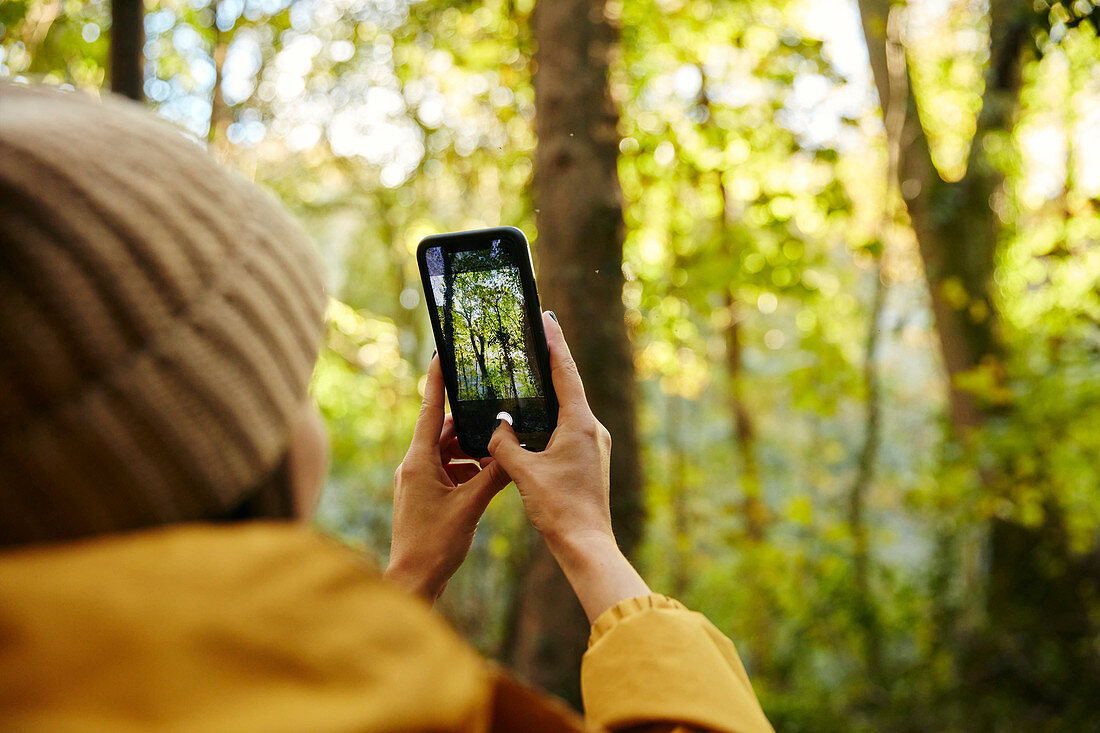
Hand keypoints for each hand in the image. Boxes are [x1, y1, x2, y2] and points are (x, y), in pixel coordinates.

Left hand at [385, 355, 510, 601]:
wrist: (413, 580)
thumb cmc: (435, 545)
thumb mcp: (471, 506)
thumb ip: (494, 476)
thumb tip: (514, 451)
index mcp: (419, 461)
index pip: (430, 410)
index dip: (436, 380)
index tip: (441, 353)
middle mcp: (414, 466)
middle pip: (444, 432)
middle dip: (471, 427)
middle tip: (497, 416)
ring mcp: (417, 481)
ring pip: (448, 453)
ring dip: (472, 452)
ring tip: (499, 454)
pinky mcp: (424, 495)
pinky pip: (447, 471)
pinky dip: (467, 470)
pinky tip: (489, 477)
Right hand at [488, 312, 649, 621]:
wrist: (586, 545)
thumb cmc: (559, 509)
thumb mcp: (524, 473)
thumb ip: (504, 445)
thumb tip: (493, 426)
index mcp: (579, 424)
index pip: (565, 373)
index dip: (554, 344)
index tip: (546, 318)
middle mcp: (592, 429)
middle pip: (569, 386)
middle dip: (552, 361)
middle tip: (535, 335)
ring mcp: (594, 444)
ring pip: (569, 408)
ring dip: (552, 389)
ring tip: (532, 371)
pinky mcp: (590, 459)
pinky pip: (569, 426)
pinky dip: (553, 414)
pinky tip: (537, 417)